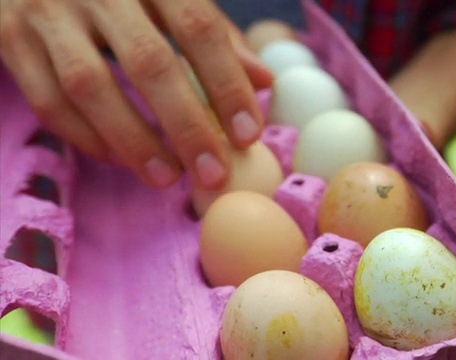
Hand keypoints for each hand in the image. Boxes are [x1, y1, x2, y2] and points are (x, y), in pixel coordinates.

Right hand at [0, 0, 272, 188]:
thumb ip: (215, 35)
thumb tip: (264, 82)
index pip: (198, 27)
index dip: (227, 83)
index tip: (249, 134)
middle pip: (149, 62)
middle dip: (186, 125)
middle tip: (212, 172)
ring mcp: (47, 11)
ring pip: (90, 85)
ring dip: (133, 140)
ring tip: (167, 178)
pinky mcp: (10, 36)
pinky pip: (47, 99)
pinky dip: (85, 136)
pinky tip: (118, 158)